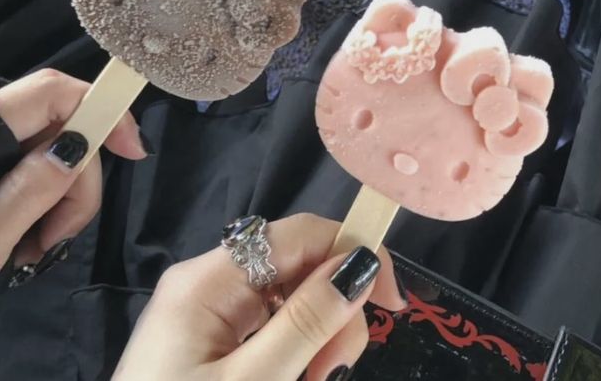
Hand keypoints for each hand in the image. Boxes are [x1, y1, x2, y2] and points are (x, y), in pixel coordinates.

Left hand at [0, 69, 147, 276]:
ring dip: (61, 196)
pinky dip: (42, 198)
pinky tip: (29, 234)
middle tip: (62, 233)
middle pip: (61, 127)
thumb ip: (33, 188)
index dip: (103, 110)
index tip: (133, 151)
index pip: (55, 90)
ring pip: (51, 150)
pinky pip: (31, 166)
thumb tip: (79, 147)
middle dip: (78, 179)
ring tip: (41, 245)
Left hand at [114, 214, 405, 380]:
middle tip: (335, 372)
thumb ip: (306, 321)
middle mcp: (209, 281)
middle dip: (332, 312)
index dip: (353, 252)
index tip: (392, 304)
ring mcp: (209, 311)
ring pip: (291, 299)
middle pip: (299, 267)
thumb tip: (361, 260)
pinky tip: (299, 376)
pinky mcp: (212, 339)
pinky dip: (297, 349)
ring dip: (318, 337)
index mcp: (208, 279)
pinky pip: (272, 326)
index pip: (299, 234)